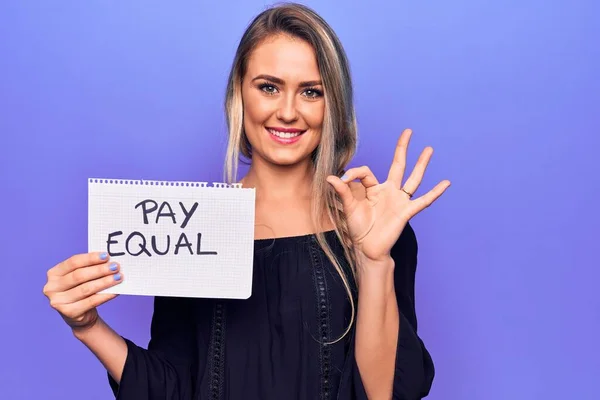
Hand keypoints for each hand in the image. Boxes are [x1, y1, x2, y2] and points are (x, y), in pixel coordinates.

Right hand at [43, 252, 122, 331]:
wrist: (80, 314)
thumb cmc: (81, 289)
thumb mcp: (80, 277)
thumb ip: (89, 268)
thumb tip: (108, 261)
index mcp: (54, 273)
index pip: (73, 262)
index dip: (90, 258)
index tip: (106, 256)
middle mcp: (52, 287)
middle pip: (79, 275)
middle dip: (100, 270)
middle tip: (115, 267)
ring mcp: (58, 301)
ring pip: (86, 289)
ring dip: (105, 282)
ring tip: (118, 277)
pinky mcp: (68, 313)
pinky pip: (91, 302)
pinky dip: (105, 295)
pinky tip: (116, 291)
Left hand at [326, 129, 450, 263]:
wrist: (367, 249)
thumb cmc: (358, 229)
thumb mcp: (349, 208)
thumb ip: (343, 192)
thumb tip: (330, 177)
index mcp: (373, 189)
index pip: (366, 172)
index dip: (354, 173)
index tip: (342, 180)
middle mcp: (388, 191)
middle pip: (398, 165)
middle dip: (402, 148)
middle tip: (408, 131)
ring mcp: (399, 201)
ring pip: (413, 179)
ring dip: (421, 164)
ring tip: (429, 149)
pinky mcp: (406, 212)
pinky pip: (423, 201)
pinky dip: (435, 192)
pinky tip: (446, 183)